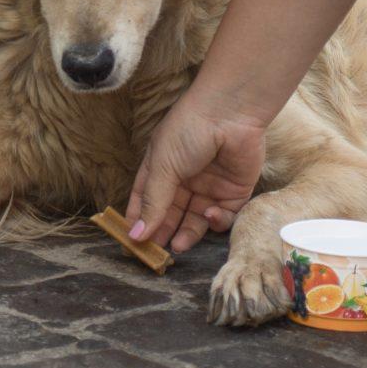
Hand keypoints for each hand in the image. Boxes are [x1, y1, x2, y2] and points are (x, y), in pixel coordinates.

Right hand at [126, 92, 266, 252]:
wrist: (231, 111)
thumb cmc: (190, 129)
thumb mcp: (163, 166)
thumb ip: (153, 202)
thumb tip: (135, 235)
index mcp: (161, 169)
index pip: (145, 201)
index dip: (138, 222)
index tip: (132, 245)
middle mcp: (185, 179)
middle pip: (171, 215)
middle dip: (163, 234)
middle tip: (156, 256)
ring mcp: (210, 186)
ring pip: (196, 221)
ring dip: (187, 234)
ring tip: (178, 245)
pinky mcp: (234, 191)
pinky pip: (223, 216)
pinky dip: (216, 221)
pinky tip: (209, 214)